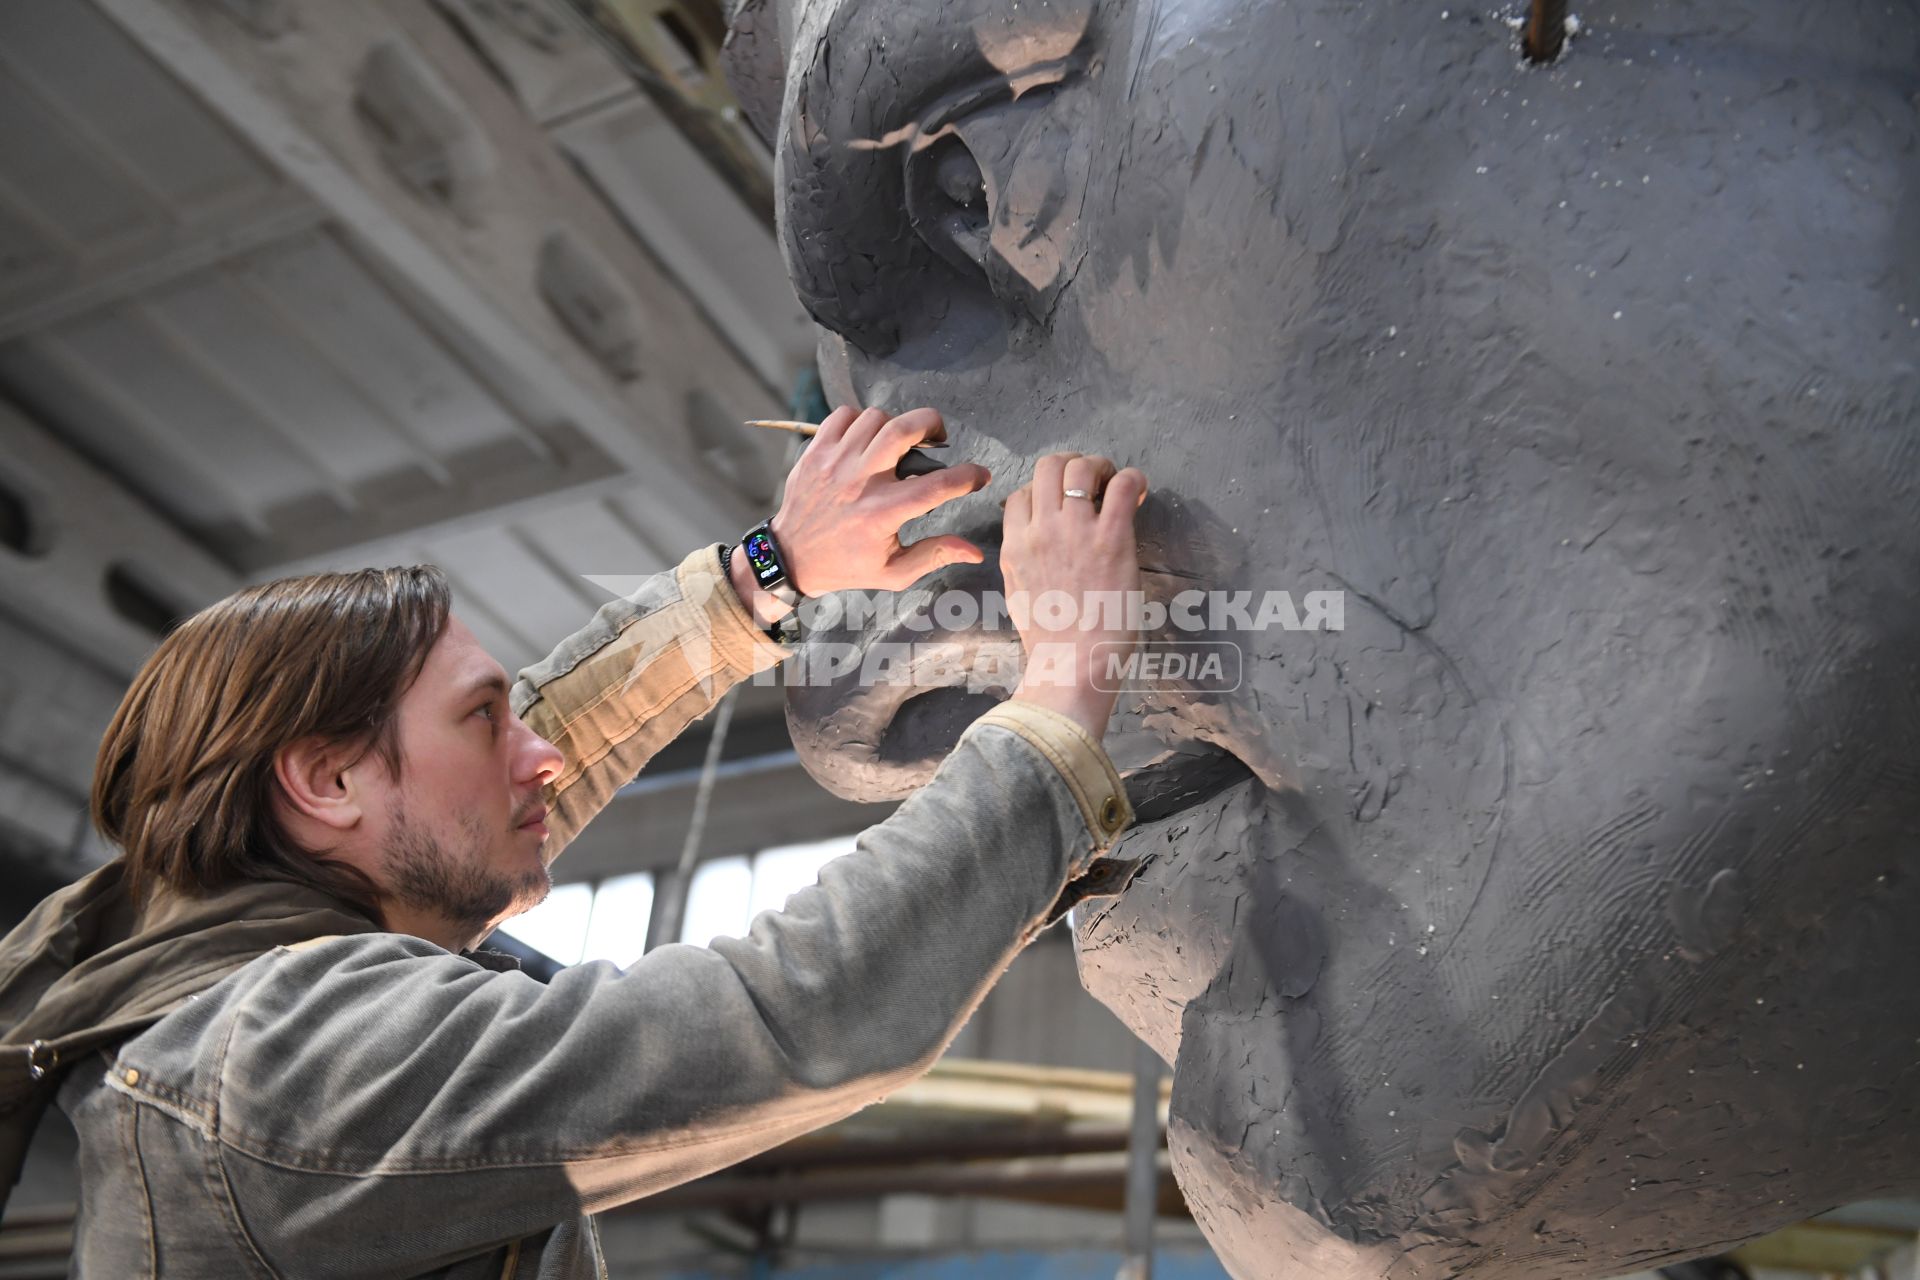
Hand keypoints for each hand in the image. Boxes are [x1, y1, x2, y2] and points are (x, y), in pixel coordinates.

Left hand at [729, 406, 992, 622]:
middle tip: (938, 438)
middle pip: (903, 429)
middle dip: (931, 423)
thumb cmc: (847, 566)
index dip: (968, 476)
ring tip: (899, 444)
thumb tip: (975, 551)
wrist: (790, 557)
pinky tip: (866, 441)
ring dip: (896, 425)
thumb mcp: (894, 573)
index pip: (937, 486)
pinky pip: (843, 415)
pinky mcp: (815, 451)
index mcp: (882, 514)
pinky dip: (861, 421)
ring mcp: (834, 462)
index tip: (980, 475)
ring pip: (875, 418)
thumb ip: (935, 556)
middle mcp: (859, 482)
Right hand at [1000, 453, 1147, 737]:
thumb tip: (1033, 544)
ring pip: (1080, 466)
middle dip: (1073, 466)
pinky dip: (1133, 479)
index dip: (1046, 491)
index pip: (1021, 494)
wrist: (1071, 665)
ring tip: (1115, 485)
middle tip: (1094, 485)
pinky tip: (1138, 492)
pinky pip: (1123, 485)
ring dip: (1101, 467)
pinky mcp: (1111, 539)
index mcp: (1015, 546)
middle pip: (1048, 466)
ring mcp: (1075, 531)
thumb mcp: (1018, 594)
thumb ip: (1021, 562)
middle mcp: (1041, 530)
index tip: (1067, 506)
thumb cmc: (1050, 641)